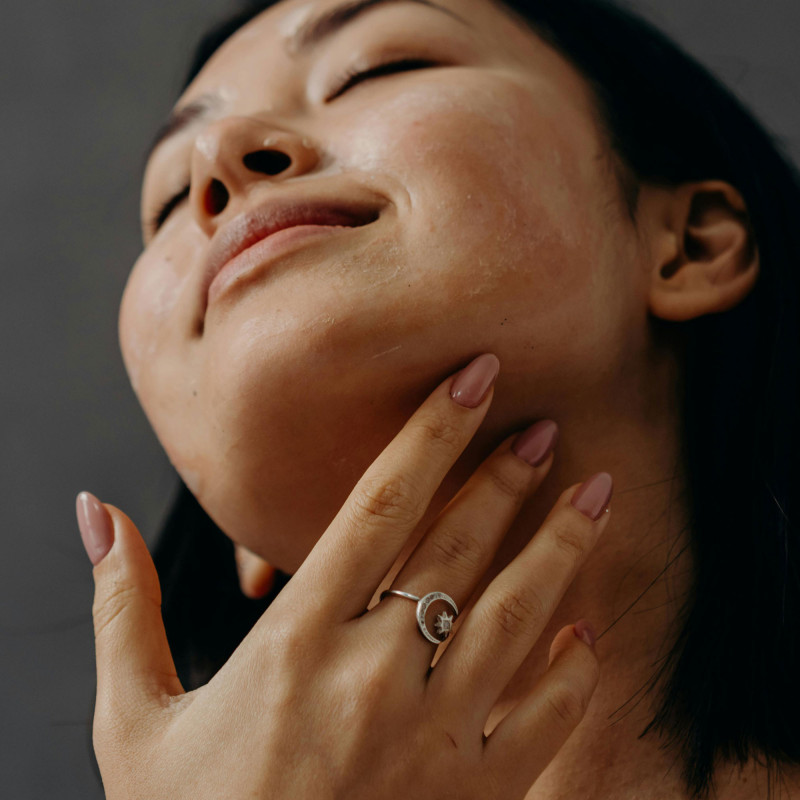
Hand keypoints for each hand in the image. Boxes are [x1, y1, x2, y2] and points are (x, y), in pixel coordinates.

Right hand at [76, 353, 611, 799]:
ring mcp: (435, 738)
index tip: (474, 379)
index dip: (431, 433)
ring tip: (598, 492)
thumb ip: (121, 608)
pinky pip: (544, 719)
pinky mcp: (476, 795)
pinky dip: (571, 671)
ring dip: (561, 547)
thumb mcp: (133, 720)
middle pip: (459, 547)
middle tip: (546, 426)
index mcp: (297, 643)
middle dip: (507, 477)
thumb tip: (95, 515)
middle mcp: (374, 677)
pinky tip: (584, 630)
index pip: (380, 506)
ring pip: (518, 616)